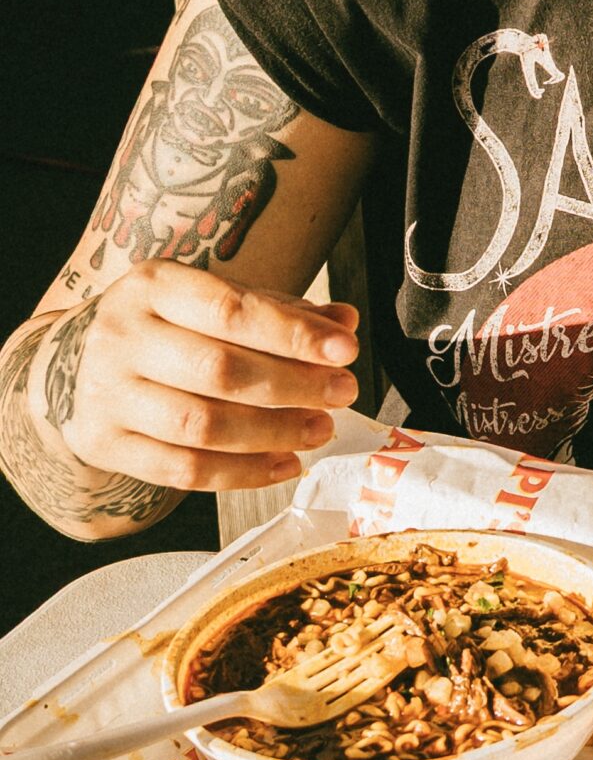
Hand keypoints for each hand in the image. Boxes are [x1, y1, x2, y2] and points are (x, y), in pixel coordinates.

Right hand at [51, 263, 359, 493]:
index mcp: (152, 286)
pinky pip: (182, 470)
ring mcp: (106, 393)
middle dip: (292, 387)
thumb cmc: (171, 329)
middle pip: (218, 370)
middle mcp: (121, 336)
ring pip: (202, 426)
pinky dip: (242, 473)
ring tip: (319, 430)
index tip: (345, 351)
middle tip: (343, 394)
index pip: (229, 310)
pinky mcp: (103, 443)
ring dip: (273, 433)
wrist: (79, 365)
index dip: (292, 334)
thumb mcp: (215, 303)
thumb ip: (281, 312)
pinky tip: (285, 464)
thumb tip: (343, 321)